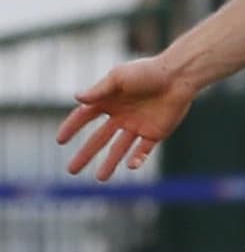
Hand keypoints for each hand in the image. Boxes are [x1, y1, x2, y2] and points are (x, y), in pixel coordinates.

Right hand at [56, 55, 198, 179]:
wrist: (178, 77)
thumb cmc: (147, 72)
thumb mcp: (119, 77)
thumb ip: (99, 90)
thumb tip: (76, 98)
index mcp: (109, 100)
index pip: (84, 116)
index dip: (72, 127)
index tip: (60, 140)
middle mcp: (121, 115)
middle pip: (99, 138)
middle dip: (85, 154)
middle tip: (71, 170)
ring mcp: (137, 126)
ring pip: (119, 149)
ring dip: (110, 163)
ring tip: (100, 178)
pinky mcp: (155, 133)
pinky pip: (143, 150)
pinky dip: (137, 159)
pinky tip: (130, 165)